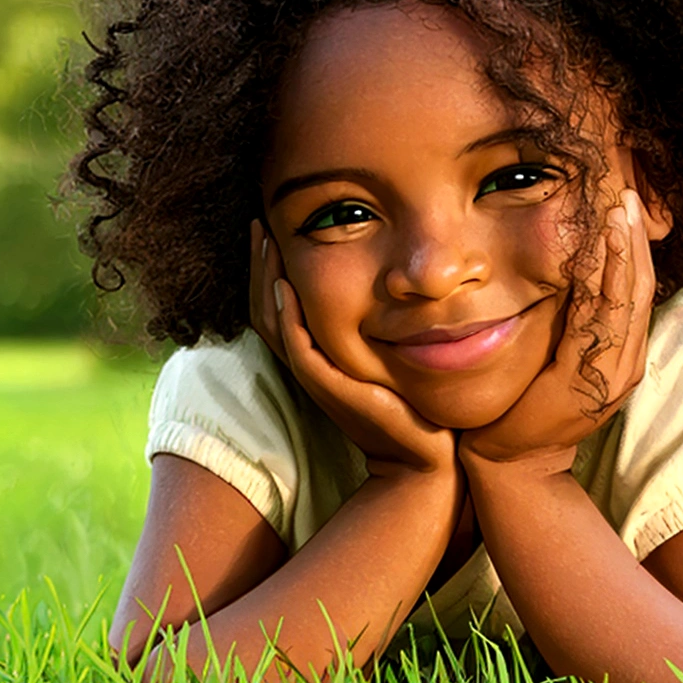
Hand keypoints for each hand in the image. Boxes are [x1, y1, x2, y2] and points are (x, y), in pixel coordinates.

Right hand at [249, 221, 456, 475]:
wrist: (423, 456)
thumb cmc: (409, 406)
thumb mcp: (384, 356)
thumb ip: (374, 326)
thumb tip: (389, 281)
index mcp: (316, 358)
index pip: (276, 308)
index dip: (266, 271)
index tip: (269, 230)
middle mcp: (310, 367)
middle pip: (266, 310)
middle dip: (261, 266)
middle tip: (259, 225)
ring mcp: (318, 380)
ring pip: (276, 324)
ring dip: (267, 282)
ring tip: (267, 244)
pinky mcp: (333, 390)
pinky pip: (300, 350)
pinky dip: (289, 319)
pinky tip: (286, 288)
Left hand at [459, 190, 654, 468]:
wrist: (511, 458)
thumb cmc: (528, 402)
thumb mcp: (558, 354)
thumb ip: (574, 322)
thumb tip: (572, 272)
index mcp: (622, 354)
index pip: (637, 291)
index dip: (635, 249)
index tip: (628, 206)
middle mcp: (626, 363)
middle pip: (639, 290)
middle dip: (634, 241)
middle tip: (627, 197)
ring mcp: (609, 375)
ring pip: (626, 303)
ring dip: (623, 255)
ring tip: (618, 214)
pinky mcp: (583, 384)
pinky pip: (597, 325)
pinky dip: (602, 287)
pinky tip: (597, 256)